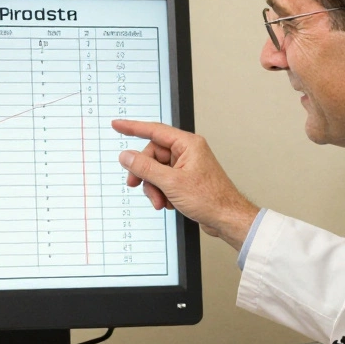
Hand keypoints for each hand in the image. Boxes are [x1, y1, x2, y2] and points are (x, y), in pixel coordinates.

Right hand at [112, 119, 258, 250]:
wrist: (226, 218)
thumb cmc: (211, 199)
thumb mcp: (171, 183)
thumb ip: (145, 168)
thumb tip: (126, 156)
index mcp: (187, 144)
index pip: (154, 130)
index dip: (132, 128)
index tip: (117, 125)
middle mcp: (187, 152)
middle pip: (152, 155)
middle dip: (145, 174)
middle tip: (137, 185)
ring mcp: (186, 166)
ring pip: (156, 171)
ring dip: (154, 188)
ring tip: (160, 201)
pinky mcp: (186, 180)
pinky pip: (164, 181)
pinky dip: (162, 193)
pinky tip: (168, 203)